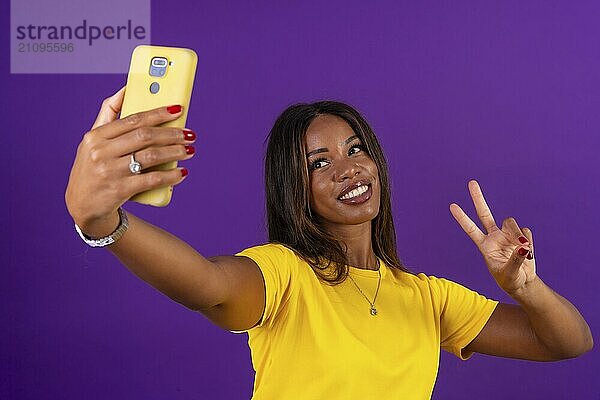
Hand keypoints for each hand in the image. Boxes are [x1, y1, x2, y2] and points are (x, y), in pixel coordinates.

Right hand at [65, 86, 195, 235]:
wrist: (82, 206)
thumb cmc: (93, 168)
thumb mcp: (93, 140)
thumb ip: (108, 114)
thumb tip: (125, 88)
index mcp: (95, 136)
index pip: (133, 119)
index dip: (158, 113)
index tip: (178, 109)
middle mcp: (101, 152)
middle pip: (144, 136)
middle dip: (172, 134)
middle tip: (190, 134)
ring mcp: (109, 172)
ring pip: (150, 156)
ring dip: (174, 153)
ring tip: (189, 151)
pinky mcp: (119, 190)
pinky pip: (151, 180)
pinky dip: (170, 176)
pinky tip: (181, 173)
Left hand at [449, 180, 535, 295]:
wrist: (523, 283)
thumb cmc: (509, 280)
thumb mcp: (509, 274)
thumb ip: (515, 260)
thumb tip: (523, 246)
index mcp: (485, 245)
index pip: (471, 229)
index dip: (462, 218)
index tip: (452, 206)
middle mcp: (494, 237)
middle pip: (484, 213)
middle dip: (478, 198)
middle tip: (471, 182)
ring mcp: (508, 235)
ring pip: (511, 222)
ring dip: (517, 233)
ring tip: (524, 249)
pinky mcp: (522, 237)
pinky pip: (525, 232)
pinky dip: (529, 242)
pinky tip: (529, 253)